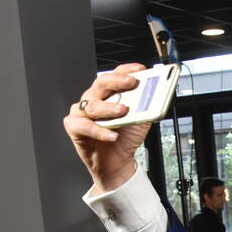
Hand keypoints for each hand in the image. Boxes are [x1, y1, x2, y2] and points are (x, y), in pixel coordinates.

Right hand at [62, 63, 150, 192]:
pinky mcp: (74, 126)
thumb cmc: (125, 138)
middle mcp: (93, 98)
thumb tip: (157, 95)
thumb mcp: (140, 120)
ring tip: (123, 111)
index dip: (127, 69)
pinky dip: (99, 131)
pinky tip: (112, 135)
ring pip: (92, 104)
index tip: (140, 69)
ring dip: (109, 107)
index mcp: (108, 93)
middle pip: (102, 83)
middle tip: (132, 83)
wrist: (117, 162)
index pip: (115, 74)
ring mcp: (82, 111)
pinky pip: (84, 125)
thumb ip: (146, 107)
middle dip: (118, 81)